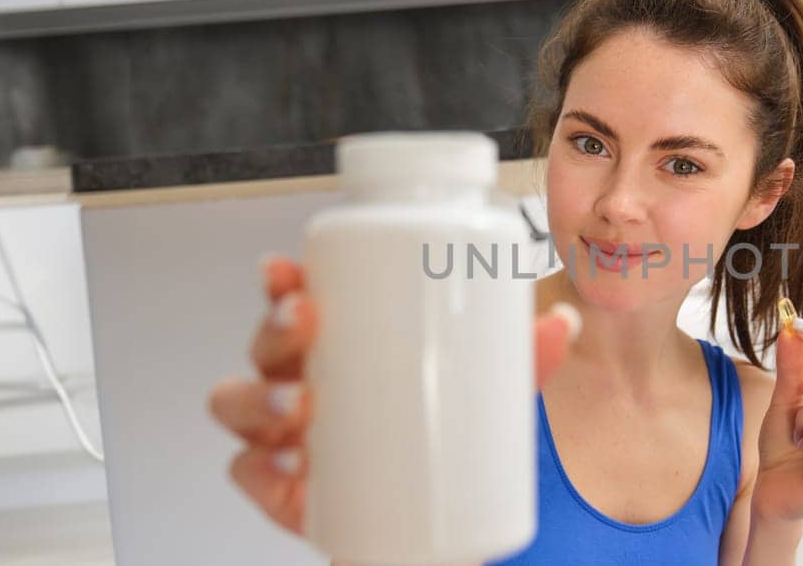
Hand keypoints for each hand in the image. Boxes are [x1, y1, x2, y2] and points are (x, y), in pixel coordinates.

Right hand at [208, 255, 575, 533]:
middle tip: (305, 322)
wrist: (432, 533)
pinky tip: (290, 466)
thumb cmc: (440, 444)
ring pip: (239, 404)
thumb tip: (563, 323)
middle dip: (275, 327)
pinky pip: (249, 475)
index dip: (281, 282)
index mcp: (337, 348)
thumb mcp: (484, 397)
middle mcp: (300, 386)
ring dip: (258, 397)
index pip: (296, 301)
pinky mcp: (285, 494)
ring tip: (297, 403)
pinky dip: (260, 468)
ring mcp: (288, 439)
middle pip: (266, 345)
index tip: (288, 270)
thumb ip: (520, 361)